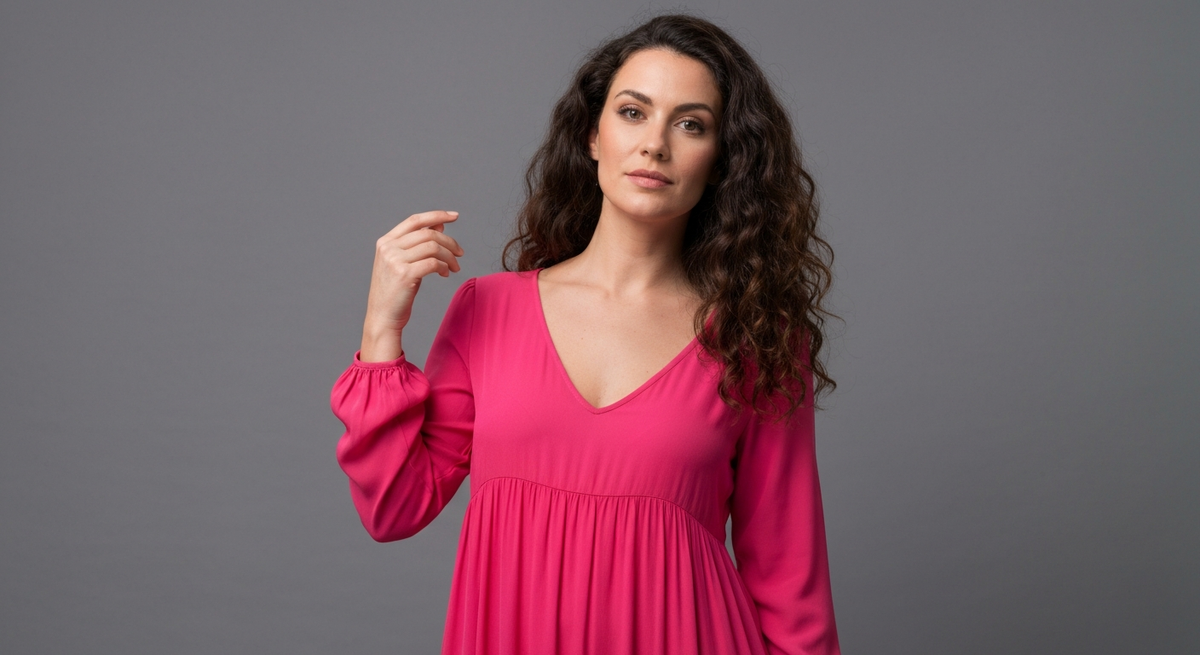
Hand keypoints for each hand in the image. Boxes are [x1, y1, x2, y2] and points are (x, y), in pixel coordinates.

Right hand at [359, 210, 463, 360]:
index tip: (454, 216)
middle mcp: (388, 248)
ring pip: (433, 247)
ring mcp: (395, 260)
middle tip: (460, 253)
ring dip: (449, 256)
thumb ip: (418, 244)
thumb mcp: (403, 263)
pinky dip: (445, 266)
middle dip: (449, 242)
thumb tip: (439, 225)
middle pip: (428, 233)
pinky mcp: (404, 274)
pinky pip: (434, 262)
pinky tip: (446, 273)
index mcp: (386, 242)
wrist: (383, 317)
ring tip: (454, 267)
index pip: (415, 220)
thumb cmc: (395, 291)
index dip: (436, 215)